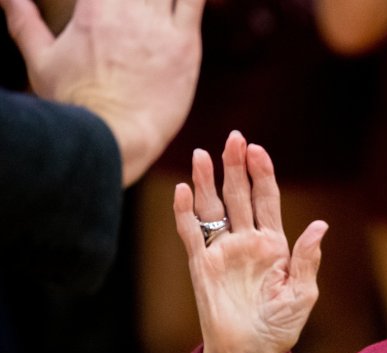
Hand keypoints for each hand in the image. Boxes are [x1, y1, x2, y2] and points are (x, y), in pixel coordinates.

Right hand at [0, 0, 204, 185]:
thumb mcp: (40, 58)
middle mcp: (127, 10)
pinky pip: (196, 2)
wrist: (114, 137)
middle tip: (128, 10)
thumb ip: (23, 20)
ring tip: (150, 8)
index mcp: (92, 9)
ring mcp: (159, 26)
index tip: (98, 6)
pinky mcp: (186, 44)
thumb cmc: (74, 103)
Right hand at [174, 131, 327, 352]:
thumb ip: (306, 259)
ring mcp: (223, 252)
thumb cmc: (280, 327)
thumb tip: (319, 225)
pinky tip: (183, 190)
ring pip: (213, 207)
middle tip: (234, 138)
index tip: (258, 150)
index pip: (267, 200)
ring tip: (203, 154)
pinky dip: (185, 212)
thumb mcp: (302, 294)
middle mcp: (247, 242)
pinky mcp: (201, 266)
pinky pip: (191, 233)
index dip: (263, 174)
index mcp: (275, 246)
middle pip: (239, 195)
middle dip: (236, 166)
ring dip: (207, 181)